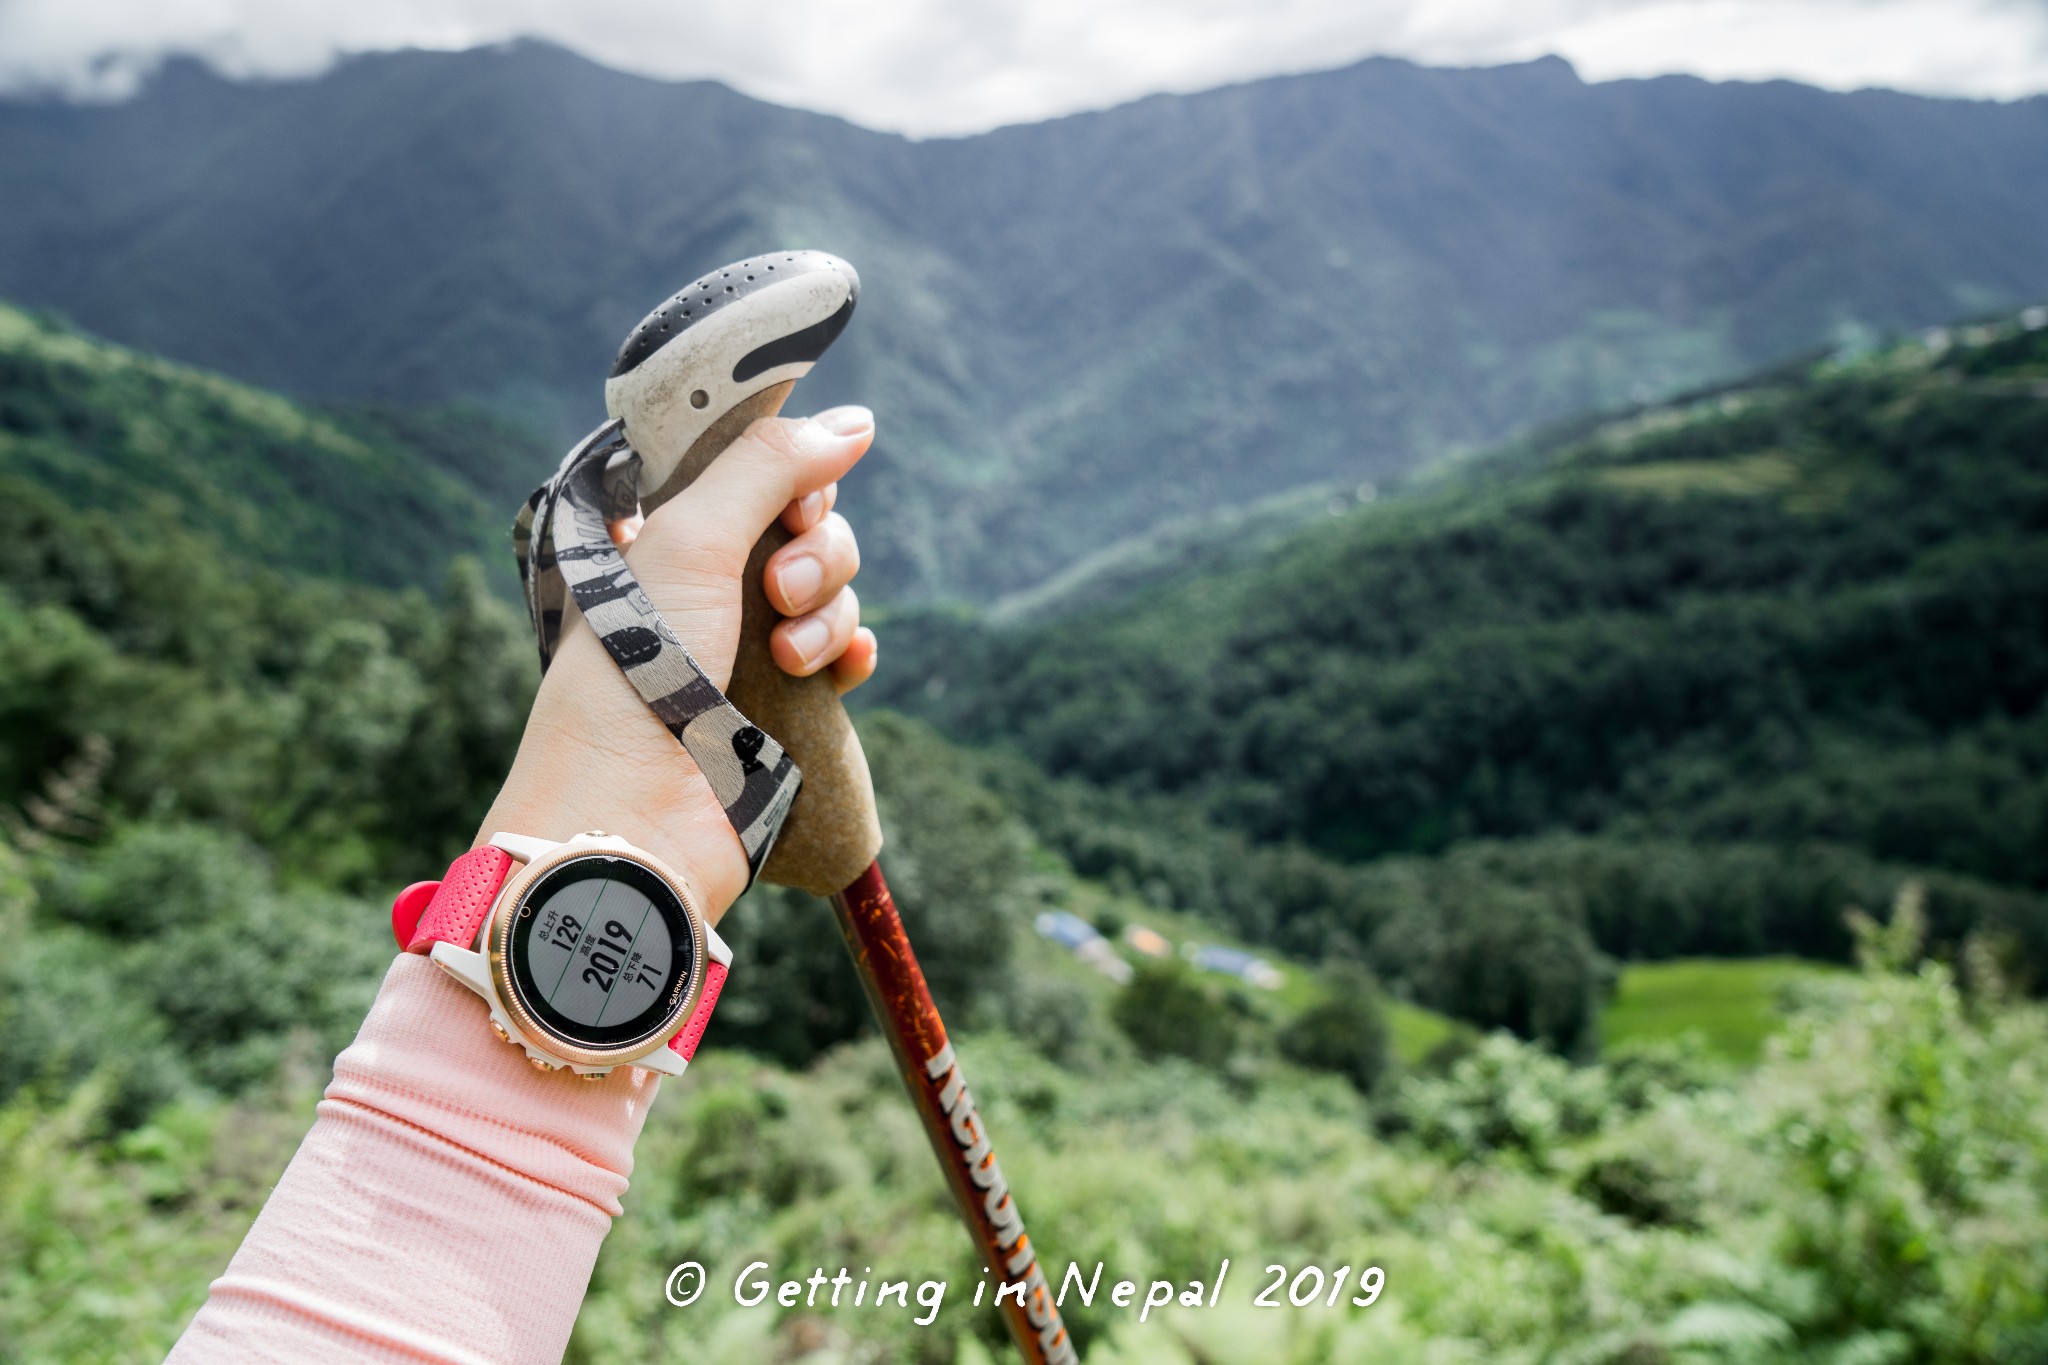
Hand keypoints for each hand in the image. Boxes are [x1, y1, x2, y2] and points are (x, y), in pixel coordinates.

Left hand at [476, 406, 877, 919]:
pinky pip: (846, 653)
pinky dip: (851, 652)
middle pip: (807, 523)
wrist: (636, 814)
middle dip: (814, 550)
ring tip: (788, 654)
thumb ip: (770, 468)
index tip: (792, 495)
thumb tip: (856, 420)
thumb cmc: (636, 671)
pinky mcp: (784, 703)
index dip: (789, 471)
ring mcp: (746, 643)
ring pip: (831, 588)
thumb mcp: (692, 541)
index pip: (753, 467)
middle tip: (778, 591)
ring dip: (827, 610)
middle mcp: (707, 582)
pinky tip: (843, 670)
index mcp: (667, 532)